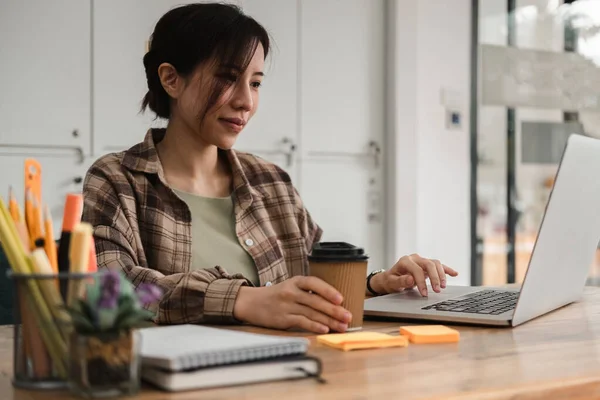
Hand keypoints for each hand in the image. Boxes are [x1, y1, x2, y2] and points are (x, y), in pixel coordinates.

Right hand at [233, 276, 351, 333]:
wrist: (251, 302)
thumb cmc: (276, 295)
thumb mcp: (291, 286)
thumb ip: (308, 292)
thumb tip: (332, 303)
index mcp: (295, 281)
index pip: (314, 283)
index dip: (328, 290)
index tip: (340, 298)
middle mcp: (291, 292)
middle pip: (316, 301)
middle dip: (334, 310)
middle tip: (348, 316)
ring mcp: (286, 305)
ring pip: (312, 313)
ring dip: (329, 321)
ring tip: (342, 326)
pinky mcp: (283, 319)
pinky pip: (302, 322)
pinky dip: (314, 326)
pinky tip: (325, 329)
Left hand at [370, 254, 457, 296]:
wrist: (390, 278)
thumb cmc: (391, 281)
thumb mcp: (391, 283)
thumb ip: (400, 281)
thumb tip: (411, 279)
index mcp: (405, 261)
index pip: (416, 270)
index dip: (421, 282)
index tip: (424, 293)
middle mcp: (414, 258)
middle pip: (428, 264)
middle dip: (434, 278)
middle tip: (437, 290)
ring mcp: (421, 260)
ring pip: (435, 263)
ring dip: (441, 274)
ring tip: (443, 287)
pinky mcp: (426, 265)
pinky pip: (438, 266)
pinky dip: (446, 269)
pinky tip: (455, 274)